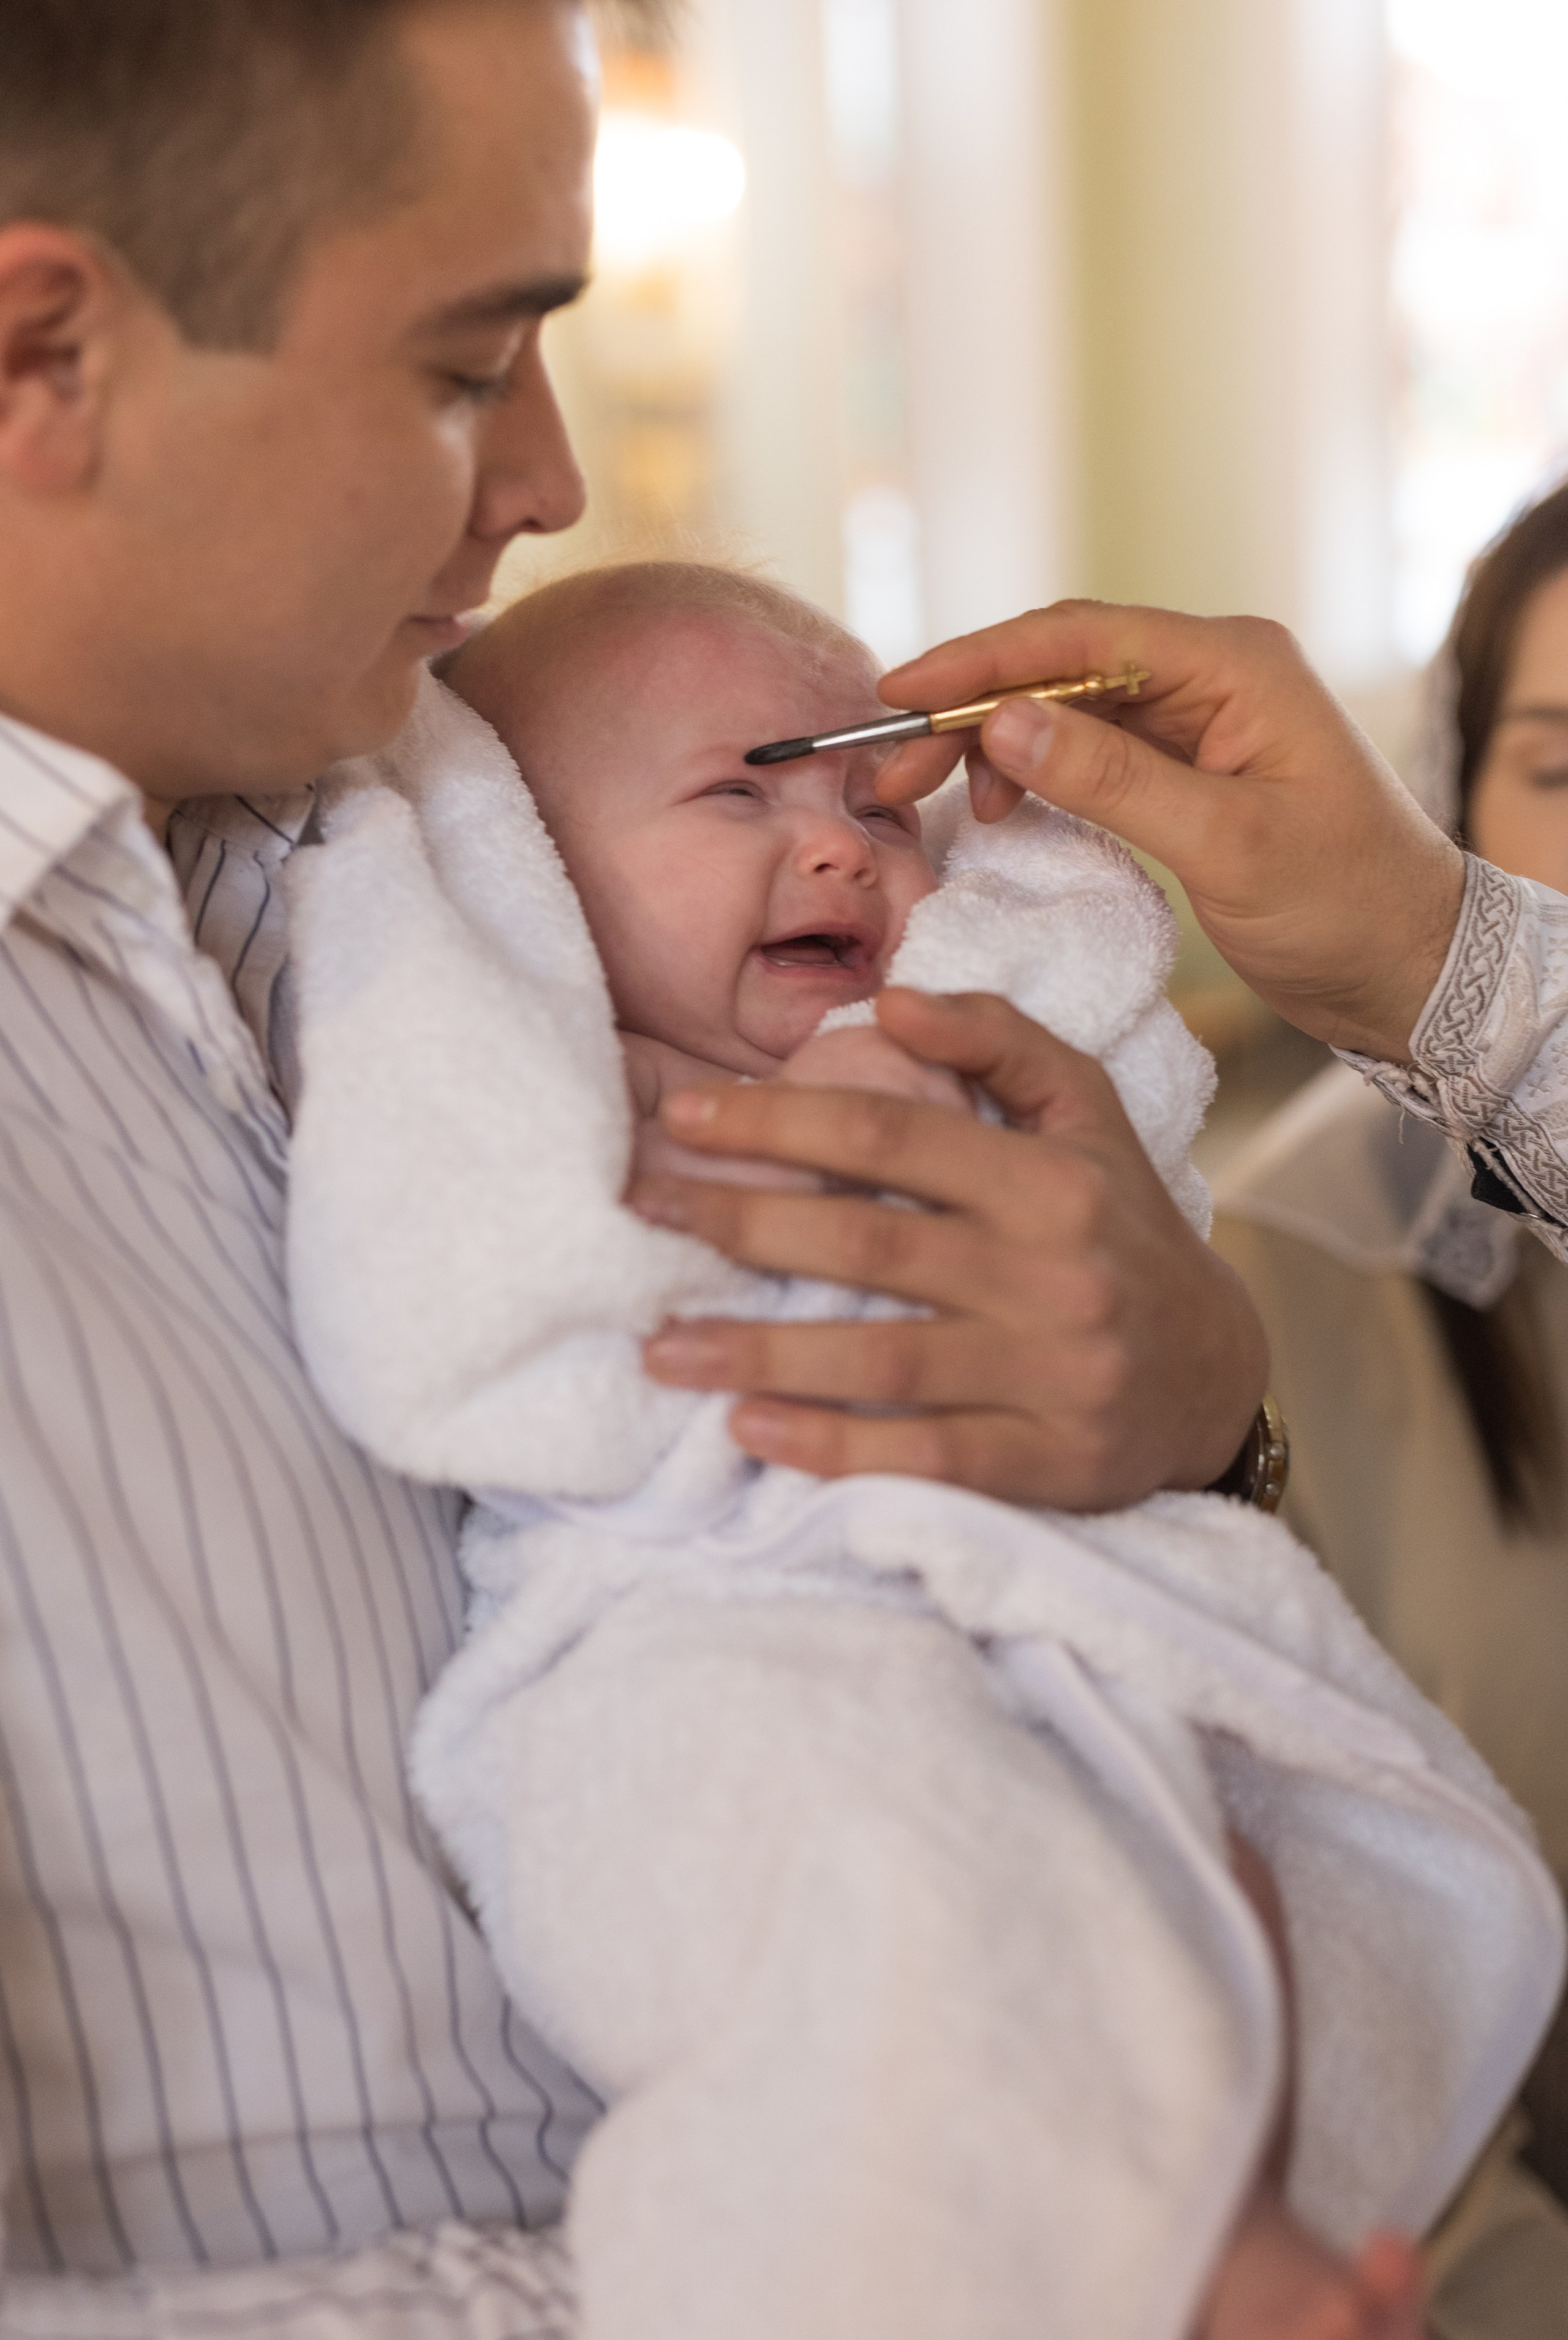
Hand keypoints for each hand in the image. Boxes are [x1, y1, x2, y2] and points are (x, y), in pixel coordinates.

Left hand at [631, 989, 1266, 1509]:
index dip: (778, 1123)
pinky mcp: (1048, 1463)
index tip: (682, 1115)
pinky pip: (925, 1455)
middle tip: (637, 1215)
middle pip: (869, 1243)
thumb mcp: (1085, 1111)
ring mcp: (1051, 1373)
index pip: (892, 1136)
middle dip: (738, 1224)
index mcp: (1051, 1178)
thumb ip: (997, 1038)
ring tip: (659, 1347)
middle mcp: (1052, 1273)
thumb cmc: (1118, 1226)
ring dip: (760, 1354)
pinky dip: (833, 1447)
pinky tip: (749, 1431)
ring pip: (882, 1357)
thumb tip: (889, 999)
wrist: (1214, 1372)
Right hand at [875, 603, 1466, 1062]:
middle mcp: (1213, 675)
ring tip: (928, 794)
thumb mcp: (1227, 845)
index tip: (901, 694)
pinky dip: (1032, 774)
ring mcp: (1198, 722)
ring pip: (1064, 709)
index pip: (1079, 637)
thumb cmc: (1346, 906)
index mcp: (1235, 666)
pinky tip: (995, 808)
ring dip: (992, 744)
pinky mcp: (1186, 770)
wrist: (1413, 969)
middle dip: (969, 707)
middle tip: (892, 764)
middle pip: (1059, 667)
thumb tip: (1005, 721)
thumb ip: (1112, 779)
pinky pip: (1088, 752)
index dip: (980, 661)